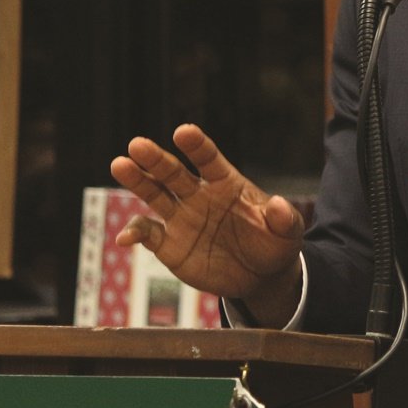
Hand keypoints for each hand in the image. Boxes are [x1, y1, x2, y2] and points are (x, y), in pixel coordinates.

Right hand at [110, 124, 304, 320]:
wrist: (259, 276)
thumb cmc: (274, 245)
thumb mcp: (287, 233)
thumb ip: (284, 218)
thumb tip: (278, 204)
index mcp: (227, 183)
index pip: (209, 158)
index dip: (196, 145)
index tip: (183, 132)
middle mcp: (199, 195)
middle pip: (174, 172)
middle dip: (156, 158)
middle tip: (137, 144)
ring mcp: (182, 217)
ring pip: (155, 194)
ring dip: (137, 180)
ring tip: (120, 165)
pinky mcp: (170, 244)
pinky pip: (148, 233)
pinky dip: (135, 232)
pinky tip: (125, 238)